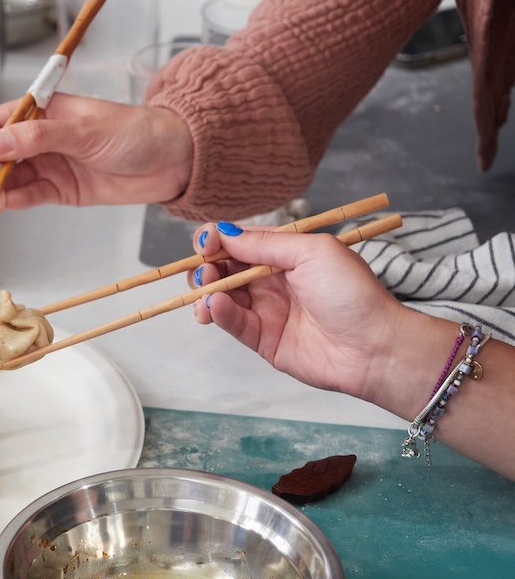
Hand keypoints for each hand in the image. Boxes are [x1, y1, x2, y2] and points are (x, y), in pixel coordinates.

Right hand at [0, 94, 193, 213]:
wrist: (175, 161)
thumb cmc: (138, 132)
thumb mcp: (85, 130)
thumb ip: (38, 137)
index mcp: (46, 110)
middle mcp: (43, 137)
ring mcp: (52, 163)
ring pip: (12, 177)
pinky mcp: (63, 189)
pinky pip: (31, 195)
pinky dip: (16, 201)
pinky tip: (7, 205)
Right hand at [188, 222, 409, 400]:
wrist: (374, 346)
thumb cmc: (352, 293)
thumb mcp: (311, 252)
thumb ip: (265, 243)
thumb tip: (224, 232)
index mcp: (285, 254)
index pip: (240, 242)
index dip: (217, 239)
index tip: (205, 243)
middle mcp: (271, 280)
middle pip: (224, 268)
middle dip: (206, 267)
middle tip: (205, 271)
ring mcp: (266, 310)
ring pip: (221, 296)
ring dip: (206, 290)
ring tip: (207, 292)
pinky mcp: (263, 340)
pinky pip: (232, 323)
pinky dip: (218, 312)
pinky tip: (215, 306)